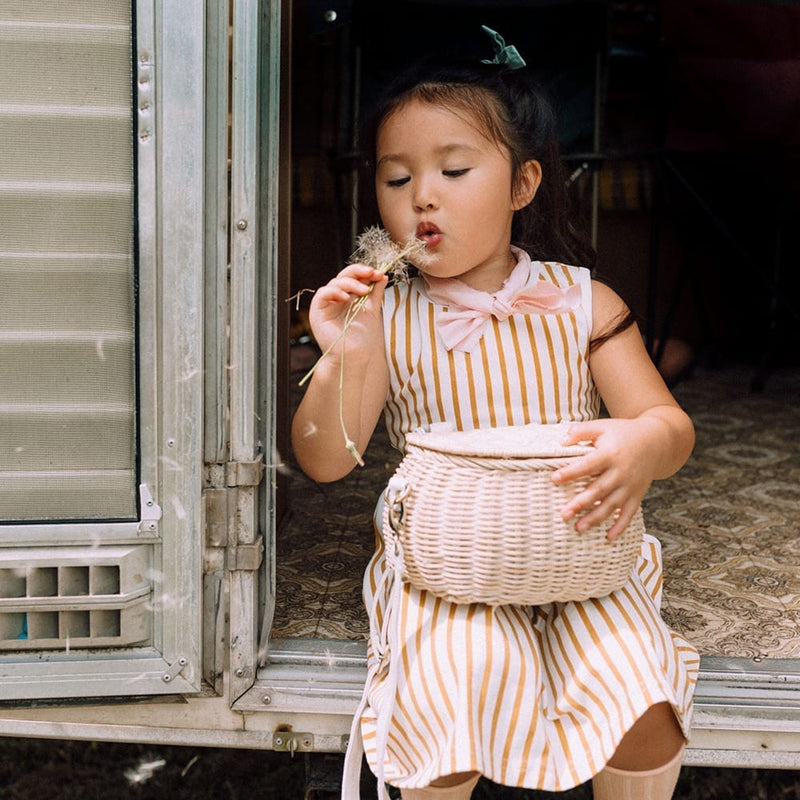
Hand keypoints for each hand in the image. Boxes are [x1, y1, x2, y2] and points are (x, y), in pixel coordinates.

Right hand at [308, 264, 387, 355]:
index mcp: (349, 297)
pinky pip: (323, 294)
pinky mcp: (317, 311)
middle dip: (358, 272)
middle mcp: (336, 299)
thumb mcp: (372, 310)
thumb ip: (375, 293)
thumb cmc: (362, 338)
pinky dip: (334, 292)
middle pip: (343, 276)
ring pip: (334, 283)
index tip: (379, 274)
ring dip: (350, 283)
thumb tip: (382, 276)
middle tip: (371, 274)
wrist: (354, 356)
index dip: (365, 273)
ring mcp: (327, 304)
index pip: (354, 278)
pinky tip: (346, 298)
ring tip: (363, 291)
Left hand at [552, 417, 662, 540]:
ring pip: (612, 505)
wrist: (657, 441)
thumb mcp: (602, 426)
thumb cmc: (623, 432)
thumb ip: (581, 431)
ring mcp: (631, 485)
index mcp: (610, 453)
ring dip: (595, 518)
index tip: (554, 479)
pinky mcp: (638, 494)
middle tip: (564, 514)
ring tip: (579, 528)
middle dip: (581, 503)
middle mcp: (621, 471)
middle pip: (599, 489)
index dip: (571, 472)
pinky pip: (629, 513)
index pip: (588, 464)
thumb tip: (562, 442)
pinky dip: (620, 526)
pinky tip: (609, 538)